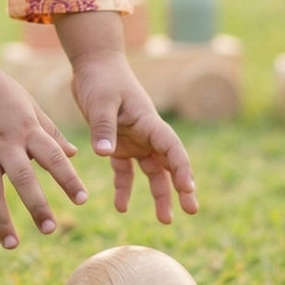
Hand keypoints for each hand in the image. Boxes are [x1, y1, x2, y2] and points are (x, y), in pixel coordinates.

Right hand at [0, 14, 88, 247]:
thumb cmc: (1, 90)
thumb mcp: (31, 106)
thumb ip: (51, 132)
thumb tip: (74, 155)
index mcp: (27, 130)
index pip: (53, 157)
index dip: (68, 179)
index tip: (83, 200)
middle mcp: (5, 143)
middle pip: (23, 179)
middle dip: (37, 206)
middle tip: (49, 230)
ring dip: (1, 219)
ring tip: (12, 244)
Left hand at [70, 50, 197, 223]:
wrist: (93, 65)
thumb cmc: (101, 79)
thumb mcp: (100, 102)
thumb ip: (103, 127)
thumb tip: (105, 155)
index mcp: (149, 122)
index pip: (172, 148)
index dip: (181, 168)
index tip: (188, 189)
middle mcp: (147, 134)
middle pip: (169, 164)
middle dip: (182, 188)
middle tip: (191, 211)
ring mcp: (135, 140)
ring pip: (153, 172)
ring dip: (159, 194)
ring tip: (165, 219)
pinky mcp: (119, 144)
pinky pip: (125, 171)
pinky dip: (124, 188)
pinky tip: (121, 207)